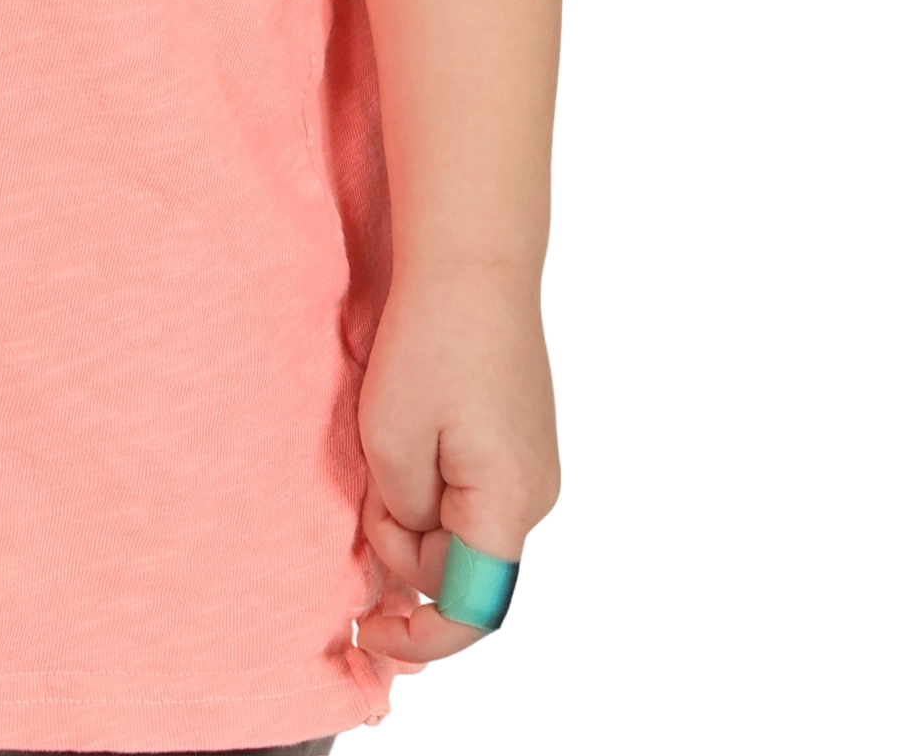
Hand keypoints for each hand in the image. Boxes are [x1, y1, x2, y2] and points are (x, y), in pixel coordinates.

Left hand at [350, 264, 560, 675]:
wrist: (475, 260)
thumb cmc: (433, 341)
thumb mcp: (391, 441)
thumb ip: (400, 515)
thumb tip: (412, 535)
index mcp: (505, 507)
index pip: (468, 611)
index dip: (416, 638)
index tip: (367, 634)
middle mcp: (532, 498)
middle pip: (458, 570)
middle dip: (402, 549)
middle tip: (367, 491)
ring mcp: (530, 469)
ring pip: (461, 530)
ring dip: (413, 512)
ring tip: (387, 449)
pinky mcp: (518, 444)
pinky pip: (471, 494)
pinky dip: (431, 487)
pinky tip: (409, 440)